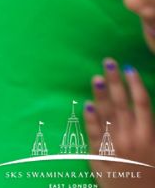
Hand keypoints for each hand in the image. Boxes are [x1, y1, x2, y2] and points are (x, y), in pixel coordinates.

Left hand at [87, 59, 154, 183]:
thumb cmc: (152, 174)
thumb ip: (150, 127)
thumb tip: (143, 106)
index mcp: (149, 136)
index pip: (142, 104)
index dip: (135, 85)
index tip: (129, 68)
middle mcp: (131, 139)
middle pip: (122, 105)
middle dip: (116, 82)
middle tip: (108, 61)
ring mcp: (114, 148)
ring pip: (107, 116)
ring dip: (101, 95)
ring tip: (97, 77)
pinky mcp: (99, 158)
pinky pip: (93, 135)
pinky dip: (91, 119)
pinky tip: (87, 104)